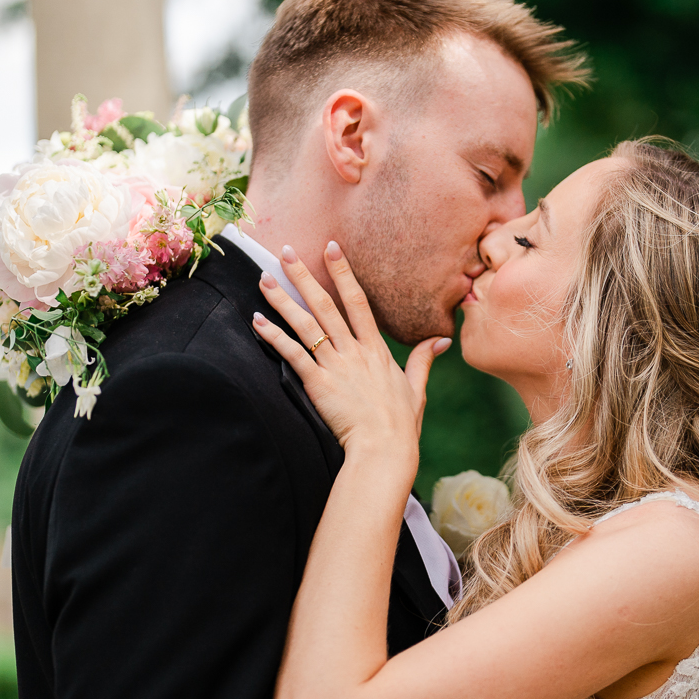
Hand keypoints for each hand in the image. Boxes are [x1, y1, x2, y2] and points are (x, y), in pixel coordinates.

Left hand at [250, 241, 448, 467]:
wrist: (385, 450)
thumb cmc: (401, 426)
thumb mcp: (417, 389)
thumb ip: (423, 360)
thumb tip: (441, 341)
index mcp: (376, 350)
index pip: (358, 301)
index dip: (343, 273)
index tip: (330, 248)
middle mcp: (354, 351)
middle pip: (325, 305)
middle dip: (303, 276)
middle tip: (285, 251)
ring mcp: (336, 366)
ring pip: (305, 325)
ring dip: (283, 300)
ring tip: (263, 278)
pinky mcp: (319, 384)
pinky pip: (293, 354)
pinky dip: (274, 337)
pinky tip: (258, 321)